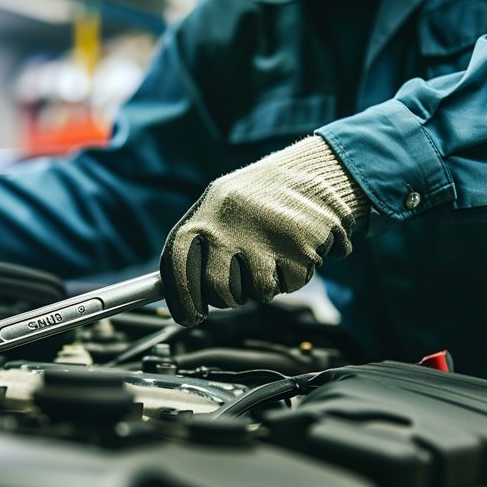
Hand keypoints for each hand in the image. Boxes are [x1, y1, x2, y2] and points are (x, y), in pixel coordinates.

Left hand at [160, 135, 369, 326]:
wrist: (311, 170)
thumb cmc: (257, 198)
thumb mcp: (218, 208)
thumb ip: (197, 246)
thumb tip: (174, 290)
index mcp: (204, 215)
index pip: (177, 267)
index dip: (181, 299)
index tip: (190, 317)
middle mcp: (228, 227)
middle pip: (218, 290)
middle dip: (229, 298)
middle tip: (240, 284)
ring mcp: (263, 239)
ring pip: (258, 293)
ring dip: (266, 284)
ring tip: (272, 253)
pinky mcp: (297, 249)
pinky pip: (289, 285)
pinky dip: (293, 275)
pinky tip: (294, 249)